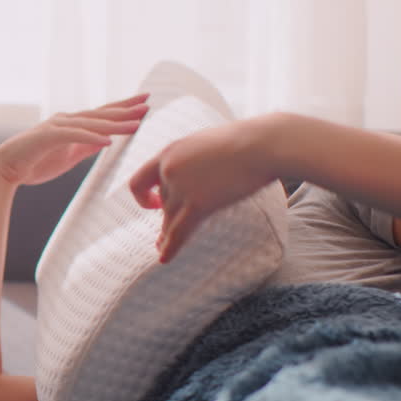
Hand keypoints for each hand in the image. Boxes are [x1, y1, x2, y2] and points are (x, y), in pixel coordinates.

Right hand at [0, 94, 149, 186]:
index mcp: (71, 124)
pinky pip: (74, 137)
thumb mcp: (68, 156)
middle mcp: (66, 120)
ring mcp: (56, 126)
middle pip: (101, 114)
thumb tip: (105, 141)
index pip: (102, 115)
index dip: (123, 109)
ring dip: (114, 123)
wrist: (5, 168)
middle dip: (125, 108)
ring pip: (91, 123)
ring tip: (135, 123)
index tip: (143, 104)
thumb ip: (86, 147)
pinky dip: (91, 138)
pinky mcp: (47, 137)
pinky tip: (108, 141)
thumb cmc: (35, 163)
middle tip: (147, 102)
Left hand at [128, 116, 277, 262]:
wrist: (260, 145)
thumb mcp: (205, 144)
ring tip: (162, 248)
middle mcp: (169, 169)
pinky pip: (178, 232)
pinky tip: (164, 259)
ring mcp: (181, 187)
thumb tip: (196, 175)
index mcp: (169, 152)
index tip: (153, 204)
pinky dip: (170, 247)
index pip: (140, 180)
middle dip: (167, 215)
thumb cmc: (243, 142)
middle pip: (163, 202)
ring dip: (167, 234)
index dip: (142, 197)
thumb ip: (192, 161)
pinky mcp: (198, 204)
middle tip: (163, 233)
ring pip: (169, 219)